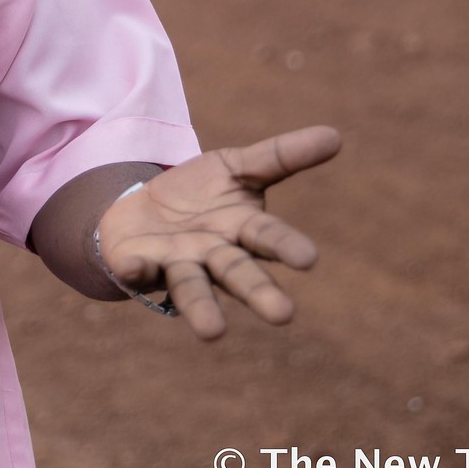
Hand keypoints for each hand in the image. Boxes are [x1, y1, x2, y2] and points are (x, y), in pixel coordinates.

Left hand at [96, 125, 341, 340]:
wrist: (141, 208)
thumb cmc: (200, 195)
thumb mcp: (237, 167)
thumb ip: (281, 156)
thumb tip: (336, 135)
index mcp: (243, 229)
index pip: (269, 237)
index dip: (287, 246)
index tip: (309, 259)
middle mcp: (214, 254)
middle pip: (238, 274)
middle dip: (259, 293)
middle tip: (282, 315)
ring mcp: (177, 263)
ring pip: (193, 287)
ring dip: (201, 309)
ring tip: (213, 332)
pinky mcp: (138, 264)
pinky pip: (136, 270)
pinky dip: (135, 271)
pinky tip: (132, 269)